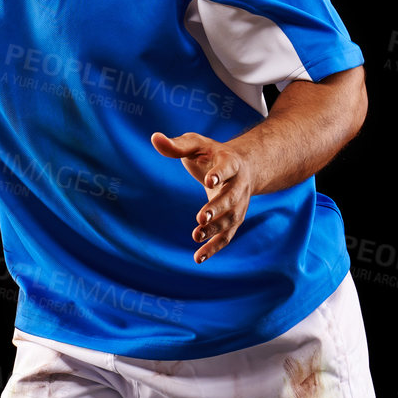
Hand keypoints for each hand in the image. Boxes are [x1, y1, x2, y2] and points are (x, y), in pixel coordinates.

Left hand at [150, 130, 252, 262]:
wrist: (244, 167)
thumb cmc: (212, 154)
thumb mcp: (196, 144)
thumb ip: (176, 145)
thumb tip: (154, 138)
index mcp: (230, 162)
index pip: (227, 168)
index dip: (220, 174)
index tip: (209, 181)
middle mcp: (239, 185)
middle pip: (231, 198)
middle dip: (217, 208)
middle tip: (201, 218)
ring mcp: (239, 204)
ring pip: (231, 220)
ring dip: (215, 229)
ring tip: (196, 236)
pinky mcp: (234, 220)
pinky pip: (226, 237)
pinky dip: (214, 248)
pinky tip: (198, 259)